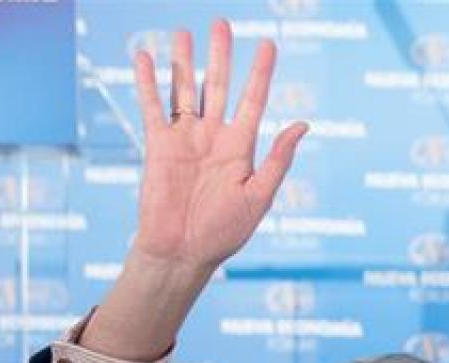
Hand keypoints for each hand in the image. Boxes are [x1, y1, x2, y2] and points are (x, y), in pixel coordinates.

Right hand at [88, 20, 306, 359]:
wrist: (182, 253)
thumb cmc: (224, 233)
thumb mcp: (258, 197)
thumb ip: (278, 159)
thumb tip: (303, 125)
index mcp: (241, 148)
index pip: (253, 100)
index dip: (261, 72)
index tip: (269, 43)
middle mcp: (213, 137)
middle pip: (217, 86)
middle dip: (220, 55)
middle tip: (222, 23)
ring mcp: (185, 139)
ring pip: (184, 90)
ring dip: (183, 62)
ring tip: (183, 33)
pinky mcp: (158, 146)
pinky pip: (153, 107)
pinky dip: (148, 82)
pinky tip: (145, 56)